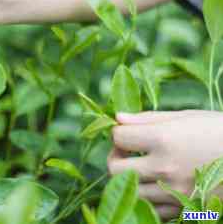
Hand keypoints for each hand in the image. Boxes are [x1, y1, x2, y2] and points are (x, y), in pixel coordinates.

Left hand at [108, 110, 222, 219]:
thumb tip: (117, 118)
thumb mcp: (185, 117)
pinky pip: (152, 209)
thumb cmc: (219, 130)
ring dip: (129, 179)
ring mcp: (175, 191)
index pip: (118, 137)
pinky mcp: (186, 208)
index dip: (118, 132)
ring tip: (141, 167)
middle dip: (116, 157)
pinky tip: (156, 184)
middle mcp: (165, 168)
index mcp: (164, 140)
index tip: (126, 132)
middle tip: (127, 151)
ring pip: (131, 192)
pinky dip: (148, 198)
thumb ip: (147, 119)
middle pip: (115, 169)